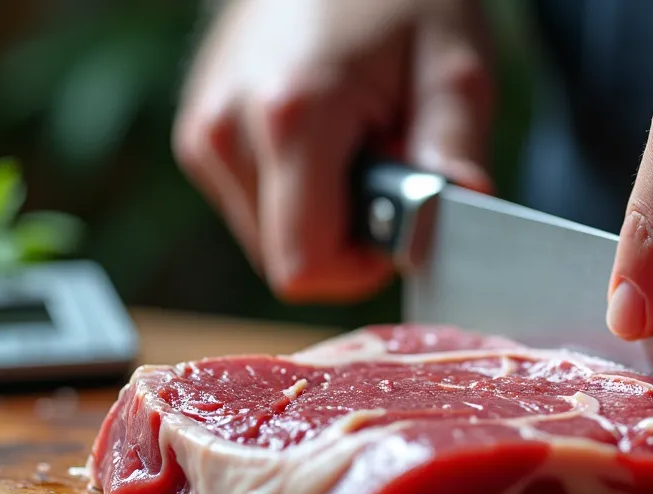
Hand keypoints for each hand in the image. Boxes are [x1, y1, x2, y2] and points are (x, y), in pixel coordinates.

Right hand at [174, 0, 493, 301]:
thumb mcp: (454, 66)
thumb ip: (454, 154)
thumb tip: (451, 231)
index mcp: (290, 117)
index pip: (306, 267)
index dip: (364, 267)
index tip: (404, 220)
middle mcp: (226, 131)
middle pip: (287, 260)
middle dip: (348, 234)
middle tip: (387, 158)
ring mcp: (203, 134)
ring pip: (269, 239)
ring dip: (324, 212)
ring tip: (358, 137)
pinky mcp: (198, 135)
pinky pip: (254, 207)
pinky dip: (297, 191)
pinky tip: (327, 134)